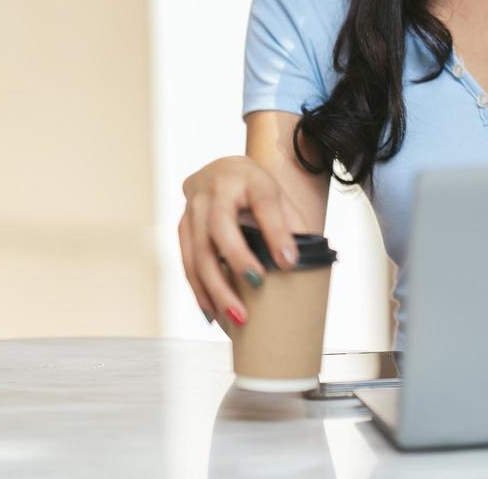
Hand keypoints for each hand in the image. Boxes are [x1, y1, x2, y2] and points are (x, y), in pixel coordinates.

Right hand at [178, 155, 305, 334]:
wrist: (222, 171)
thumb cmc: (256, 189)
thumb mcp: (279, 196)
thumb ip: (291, 224)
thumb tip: (305, 265)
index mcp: (249, 177)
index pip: (264, 203)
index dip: (277, 233)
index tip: (290, 263)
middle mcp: (215, 190)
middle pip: (220, 227)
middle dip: (237, 262)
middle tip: (257, 290)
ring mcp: (193, 208)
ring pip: (198, 251)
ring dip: (215, 287)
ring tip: (235, 316)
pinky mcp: (182, 227)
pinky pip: (187, 262)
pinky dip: (200, 290)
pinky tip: (213, 313)